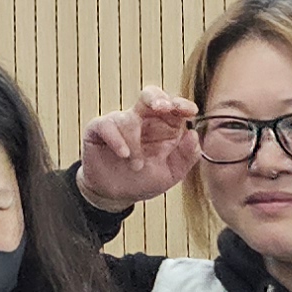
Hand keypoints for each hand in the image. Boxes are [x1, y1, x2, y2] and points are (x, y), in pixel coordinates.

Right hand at [78, 87, 200, 210]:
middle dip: (157, 98)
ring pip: (129, 119)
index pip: (173, 107)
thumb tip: (193, 134)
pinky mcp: (98, 129)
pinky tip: (123, 154)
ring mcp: (119, 122)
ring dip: (135, 144)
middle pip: (150, 95)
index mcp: (163, 126)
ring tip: (136, 166)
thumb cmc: (143, 181)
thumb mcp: (170, 173)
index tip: (189, 111)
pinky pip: (107, 125)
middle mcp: (142, 119)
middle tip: (162, 108)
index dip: (181, 104)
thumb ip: (186, 156)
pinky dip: (117, 140)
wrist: (114, 196)